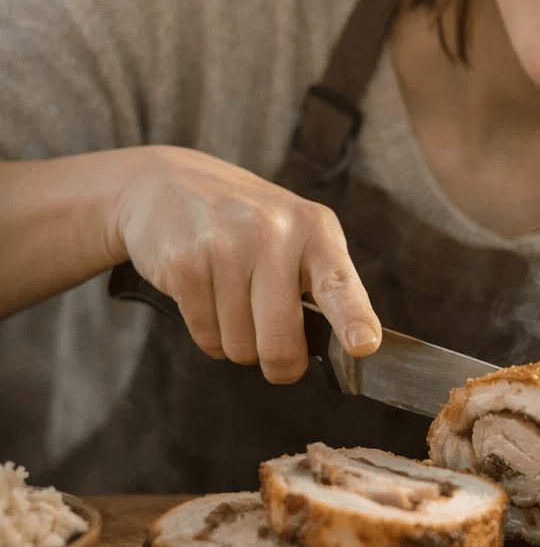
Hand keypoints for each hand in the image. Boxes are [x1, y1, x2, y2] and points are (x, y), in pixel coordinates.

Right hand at [111, 145, 379, 383]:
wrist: (169, 182)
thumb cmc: (249, 225)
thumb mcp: (298, 234)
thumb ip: (322, 282)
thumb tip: (344, 347)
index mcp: (315, 229)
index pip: (339, 282)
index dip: (352, 318)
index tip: (364, 345)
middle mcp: (274, 234)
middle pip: (281, 341)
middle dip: (281, 364)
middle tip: (279, 358)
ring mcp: (225, 247)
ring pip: (240, 346)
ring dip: (239, 343)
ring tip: (234, 303)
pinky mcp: (184, 265)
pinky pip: (206, 337)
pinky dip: (210, 335)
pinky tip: (209, 300)